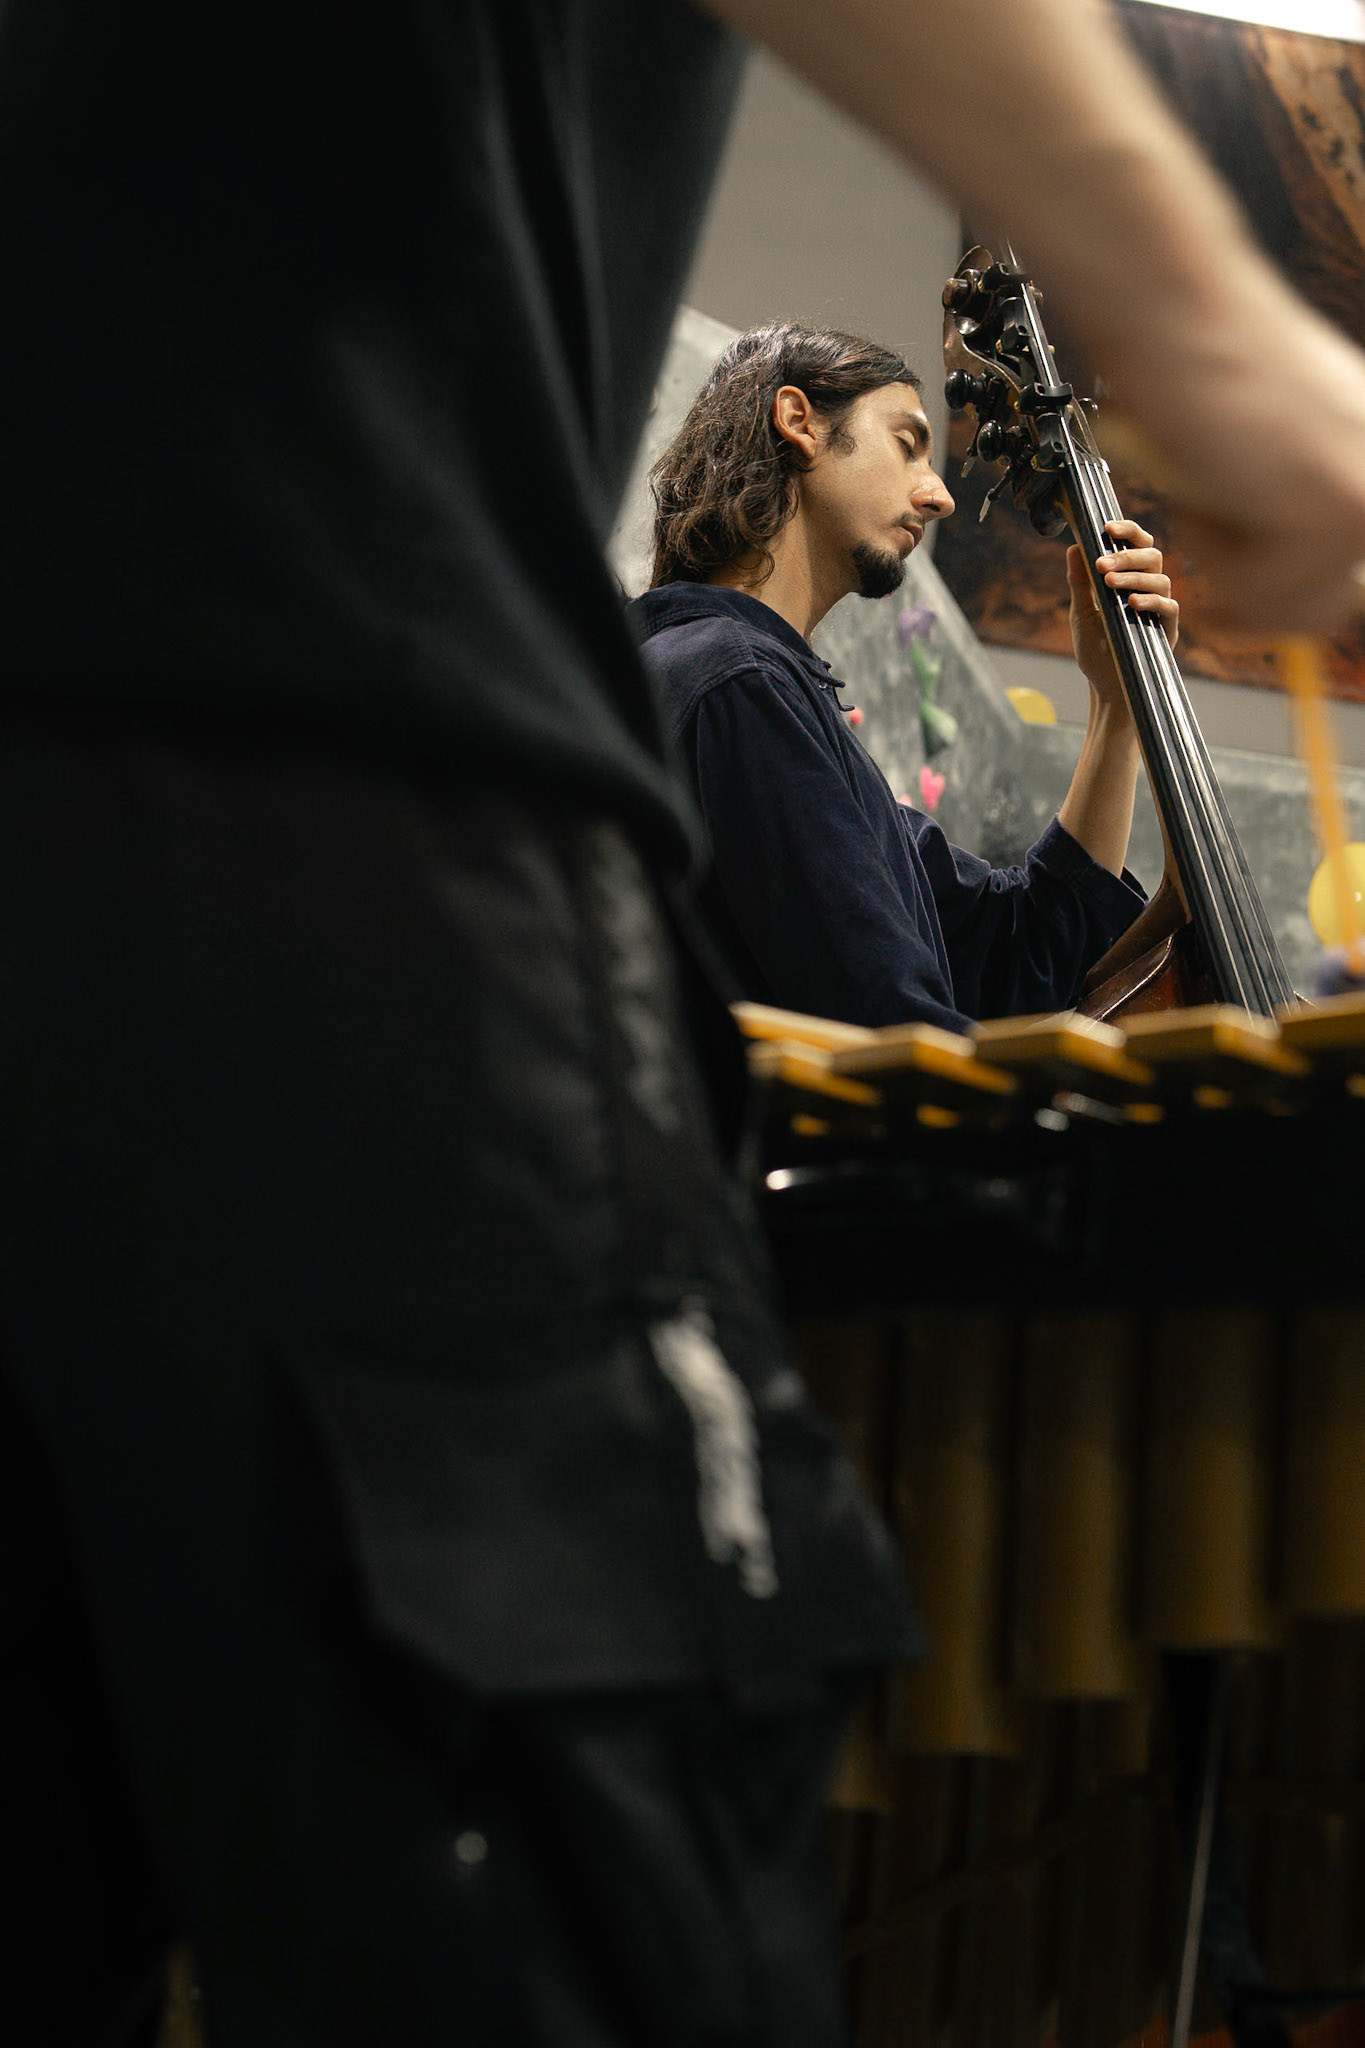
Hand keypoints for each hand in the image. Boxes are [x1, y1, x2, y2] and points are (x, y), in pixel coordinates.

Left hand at [1068, 519, 1177, 707]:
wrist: (1107, 686)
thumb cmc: (1096, 650)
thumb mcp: (1081, 614)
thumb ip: (1080, 583)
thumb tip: (1072, 547)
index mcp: (1129, 579)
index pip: (1137, 545)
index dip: (1127, 531)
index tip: (1107, 527)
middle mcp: (1148, 589)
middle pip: (1152, 555)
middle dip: (1127, 555)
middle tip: (1102, 565)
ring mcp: (1160, 608)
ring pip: (1160, 577)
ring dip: (1134, 577)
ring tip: (1109, 584)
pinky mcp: (1168, 629)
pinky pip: (1168, 606)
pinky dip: (1151, 601)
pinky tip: (1131, 603)